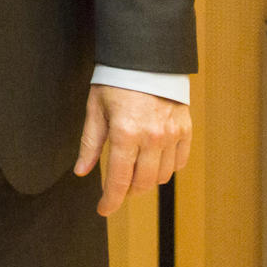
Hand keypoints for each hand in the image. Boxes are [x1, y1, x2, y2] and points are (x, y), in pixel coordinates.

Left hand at [73, 84, 192, 214]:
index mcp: (125, 133)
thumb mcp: (95, 109)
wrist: (145, 57)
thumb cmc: (115, 81)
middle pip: (142, 183)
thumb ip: (90, 144)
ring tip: (134, 171)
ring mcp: (171, 135)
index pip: (119, 180)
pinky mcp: (185, 130)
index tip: (103, 209)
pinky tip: (154, 161)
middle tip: (117, 189)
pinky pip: (179, 162)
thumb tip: (81, 171)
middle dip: (127, 192)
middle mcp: (151, 138)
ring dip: (147, 180)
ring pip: (162, 176)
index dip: (111, 200)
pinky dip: (167, 168)